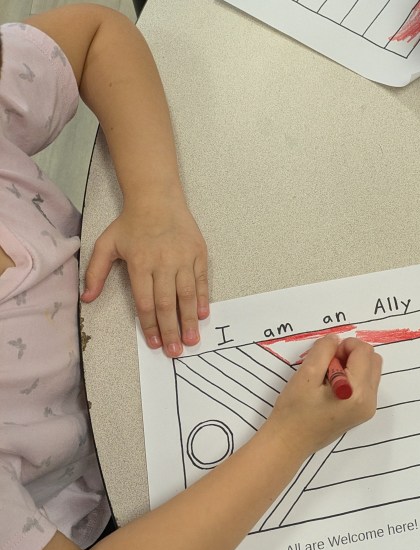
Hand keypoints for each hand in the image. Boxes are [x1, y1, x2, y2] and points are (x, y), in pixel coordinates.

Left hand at [81, 191, 208, 356]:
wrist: (157, 198)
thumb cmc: (131, 223)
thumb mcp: (106, 244)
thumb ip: (95, 272)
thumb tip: (86, 298)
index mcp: (140, 263)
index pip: (145, 302)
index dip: (150, 325)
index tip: (153, 344)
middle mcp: (163, 262)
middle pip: (167, 303)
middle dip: (171, 330)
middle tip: (175, 352)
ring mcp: (183, 258)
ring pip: (187, 295)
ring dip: (190, 320)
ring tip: (192, 340)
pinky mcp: (198, 253)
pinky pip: (201, 281)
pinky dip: (203, 299)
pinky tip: (203, 315)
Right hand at [267, 336, 380, 457]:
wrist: (289, 442)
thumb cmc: (294, 410)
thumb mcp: (306, 374)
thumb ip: (324, 350)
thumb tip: (336, 340)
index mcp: (358, 392)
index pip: (364, 351)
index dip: (345, 346)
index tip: (326, 357)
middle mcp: (369, 401)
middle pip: (373, 359)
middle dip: (352, 354)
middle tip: (328, 365)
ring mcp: (368, 409)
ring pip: (371, 370)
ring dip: (352, 365)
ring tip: (328, 377)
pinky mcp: (362, 412)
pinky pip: (366, 384)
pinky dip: (352, 377)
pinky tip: (332, 387)